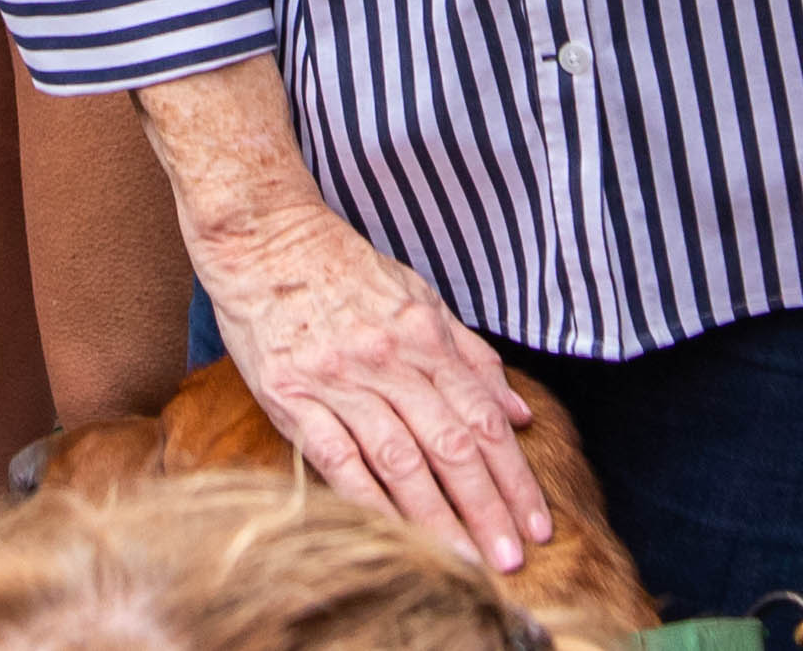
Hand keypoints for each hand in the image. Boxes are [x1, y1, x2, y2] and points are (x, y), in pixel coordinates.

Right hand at [171, 193, 550, 573]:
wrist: (265, 239)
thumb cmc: (347, 273)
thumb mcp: (421, 300)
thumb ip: (472, 358)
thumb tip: (520, 413)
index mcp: (426, 337)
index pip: (484, 419)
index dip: (515, 477)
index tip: (537, 526)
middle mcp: (389, 361)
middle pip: (451, 446)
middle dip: (487, 508)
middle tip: (511, 561)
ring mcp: (339, 380)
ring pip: (400, 460)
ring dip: (436, 518)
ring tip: (464, 564)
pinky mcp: (291, 396)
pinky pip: (336, 458)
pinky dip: (366, 501)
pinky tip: (391, 538)